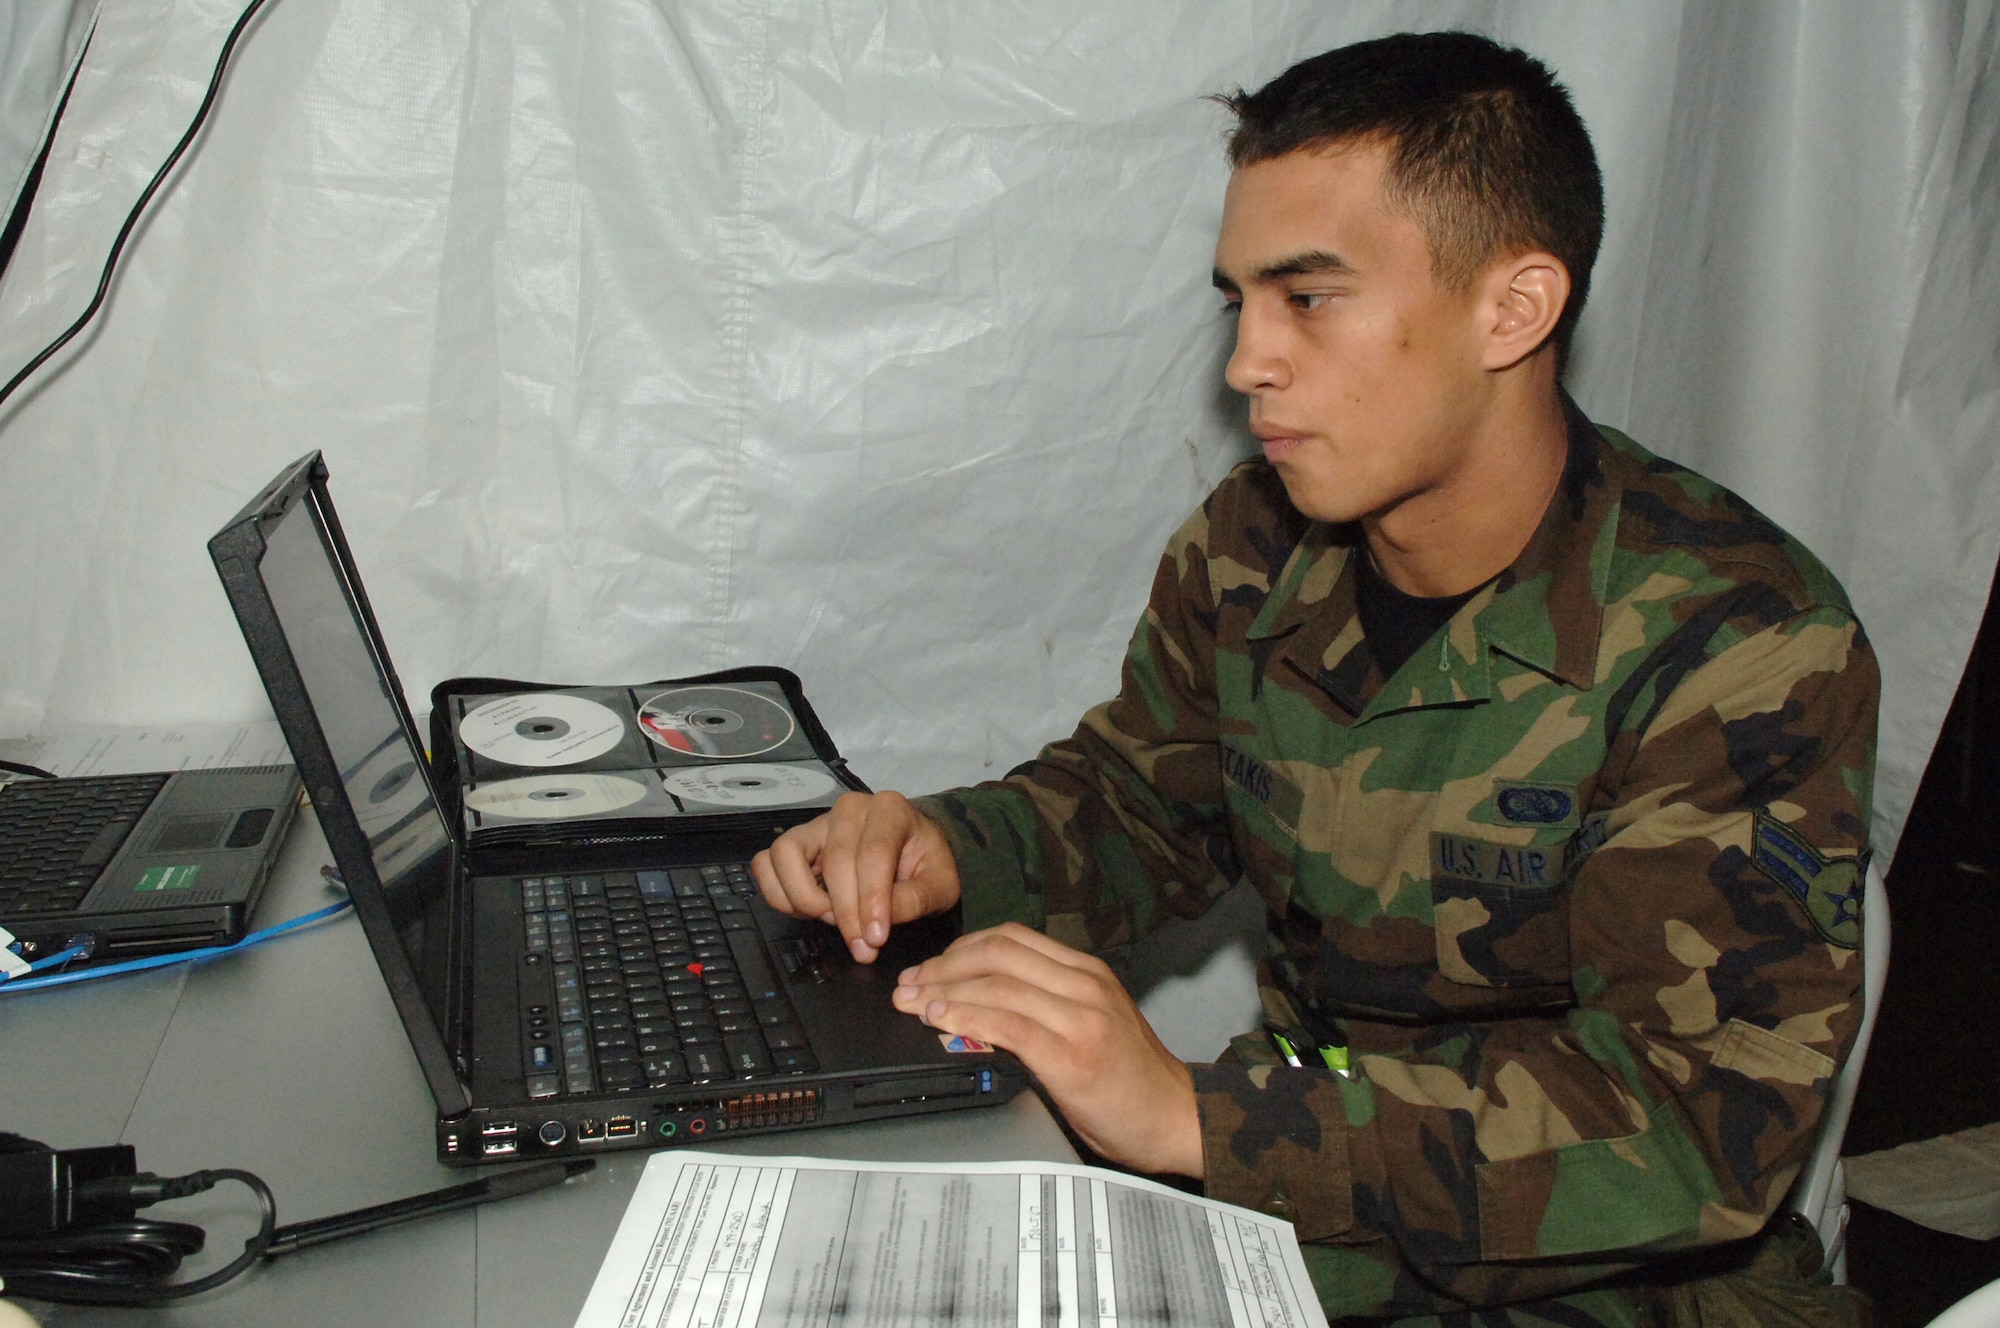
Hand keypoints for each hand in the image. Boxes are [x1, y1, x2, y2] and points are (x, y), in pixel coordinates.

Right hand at [751, 791, 961, 963]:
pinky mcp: (796, 842)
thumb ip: (915, 900)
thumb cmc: (926, 865)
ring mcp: (817, 824)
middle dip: (845, 912)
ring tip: (830, 919)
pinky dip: (778, 893)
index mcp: (891, 810)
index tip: (875, 939)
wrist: (913, 851)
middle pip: (835, 860)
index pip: (874, 853)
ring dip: (804, 897)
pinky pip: (766, 863)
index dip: (871, 900)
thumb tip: (875, 924)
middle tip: (861, 946)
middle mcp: (850, 809)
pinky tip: (808, 910)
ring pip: (786, 854)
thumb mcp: (940, 885)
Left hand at [893, 923, 1202, 1177]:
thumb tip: (978, 1005)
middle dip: (942, 966)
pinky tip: (940, 1021)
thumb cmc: (1133, 1081)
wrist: (1178, 1118)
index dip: (961, 948)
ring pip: (997, 983)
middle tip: (909, 984)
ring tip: (912, 1002)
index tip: (930, 967)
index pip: (1012, 938)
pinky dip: (966, 1018)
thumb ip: (1046, 1007)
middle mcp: (1085, 984)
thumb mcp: (1093, 1024)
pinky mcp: (1072, 1055)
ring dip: (943, 990)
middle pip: (997, 952)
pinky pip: (1007, 1024)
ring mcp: (1080, 1017)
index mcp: (1088, 971)